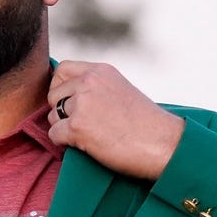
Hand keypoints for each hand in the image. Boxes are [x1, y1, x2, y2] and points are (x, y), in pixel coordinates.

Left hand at [47, 60, 182, 180]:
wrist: (164, 144)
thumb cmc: (147, 124)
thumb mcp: (120, 91)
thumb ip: (96, 87)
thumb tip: (69, 95)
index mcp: (100, 71)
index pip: (61, 70)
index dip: (61, 89)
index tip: (71, 103)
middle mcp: (89, 82)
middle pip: (53, 95)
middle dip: (62, 112)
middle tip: (84, 125)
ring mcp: (82, 104)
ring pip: (52, 117)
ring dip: (64, 129)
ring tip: (91, 136)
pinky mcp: (77, 127)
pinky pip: (54, 135)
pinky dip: (65, 144)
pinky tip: (86, 146)